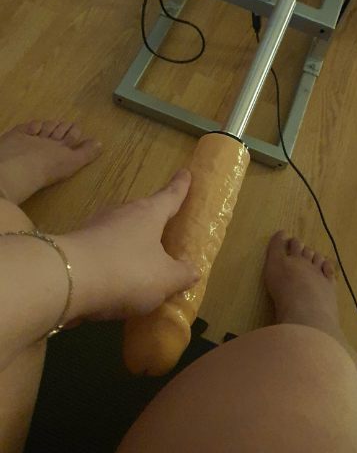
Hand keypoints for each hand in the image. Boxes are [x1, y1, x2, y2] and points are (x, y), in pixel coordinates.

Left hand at [62, 169, 198, 322]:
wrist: (67, 279)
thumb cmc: (127, 271)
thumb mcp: (165, 279)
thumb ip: (182, 274)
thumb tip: (193, 269)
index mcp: (149, 214)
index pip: (170, 196)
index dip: (180, 186)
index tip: (186, 172)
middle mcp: (123, 213)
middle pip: (144, 212)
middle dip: (154, 219)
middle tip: (164, 228)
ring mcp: (97, 226)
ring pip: (121, 231)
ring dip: (131, 242)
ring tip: (141, 261)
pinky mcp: (77, 245)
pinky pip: (103, 250)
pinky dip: (112, 260)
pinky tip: (115, 280)